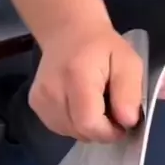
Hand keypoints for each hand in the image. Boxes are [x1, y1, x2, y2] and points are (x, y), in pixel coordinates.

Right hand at [28, 22, 142, 142]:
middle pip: (79, 131)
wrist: (68, 32)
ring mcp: (40, 98)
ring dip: (87, 127)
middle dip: (100, 129)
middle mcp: (52, 90)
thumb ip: (130, 92)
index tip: (122, 124)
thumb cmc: (102, 47)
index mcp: (77, 76)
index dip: (108, 131)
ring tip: (94, 104)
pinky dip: (74, 124)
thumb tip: (128, 122)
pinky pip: (60, 128)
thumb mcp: (128, 62)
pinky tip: (79, 105)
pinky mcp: (35, 104)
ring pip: (70, 133)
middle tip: (110, 110)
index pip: (89, 123)